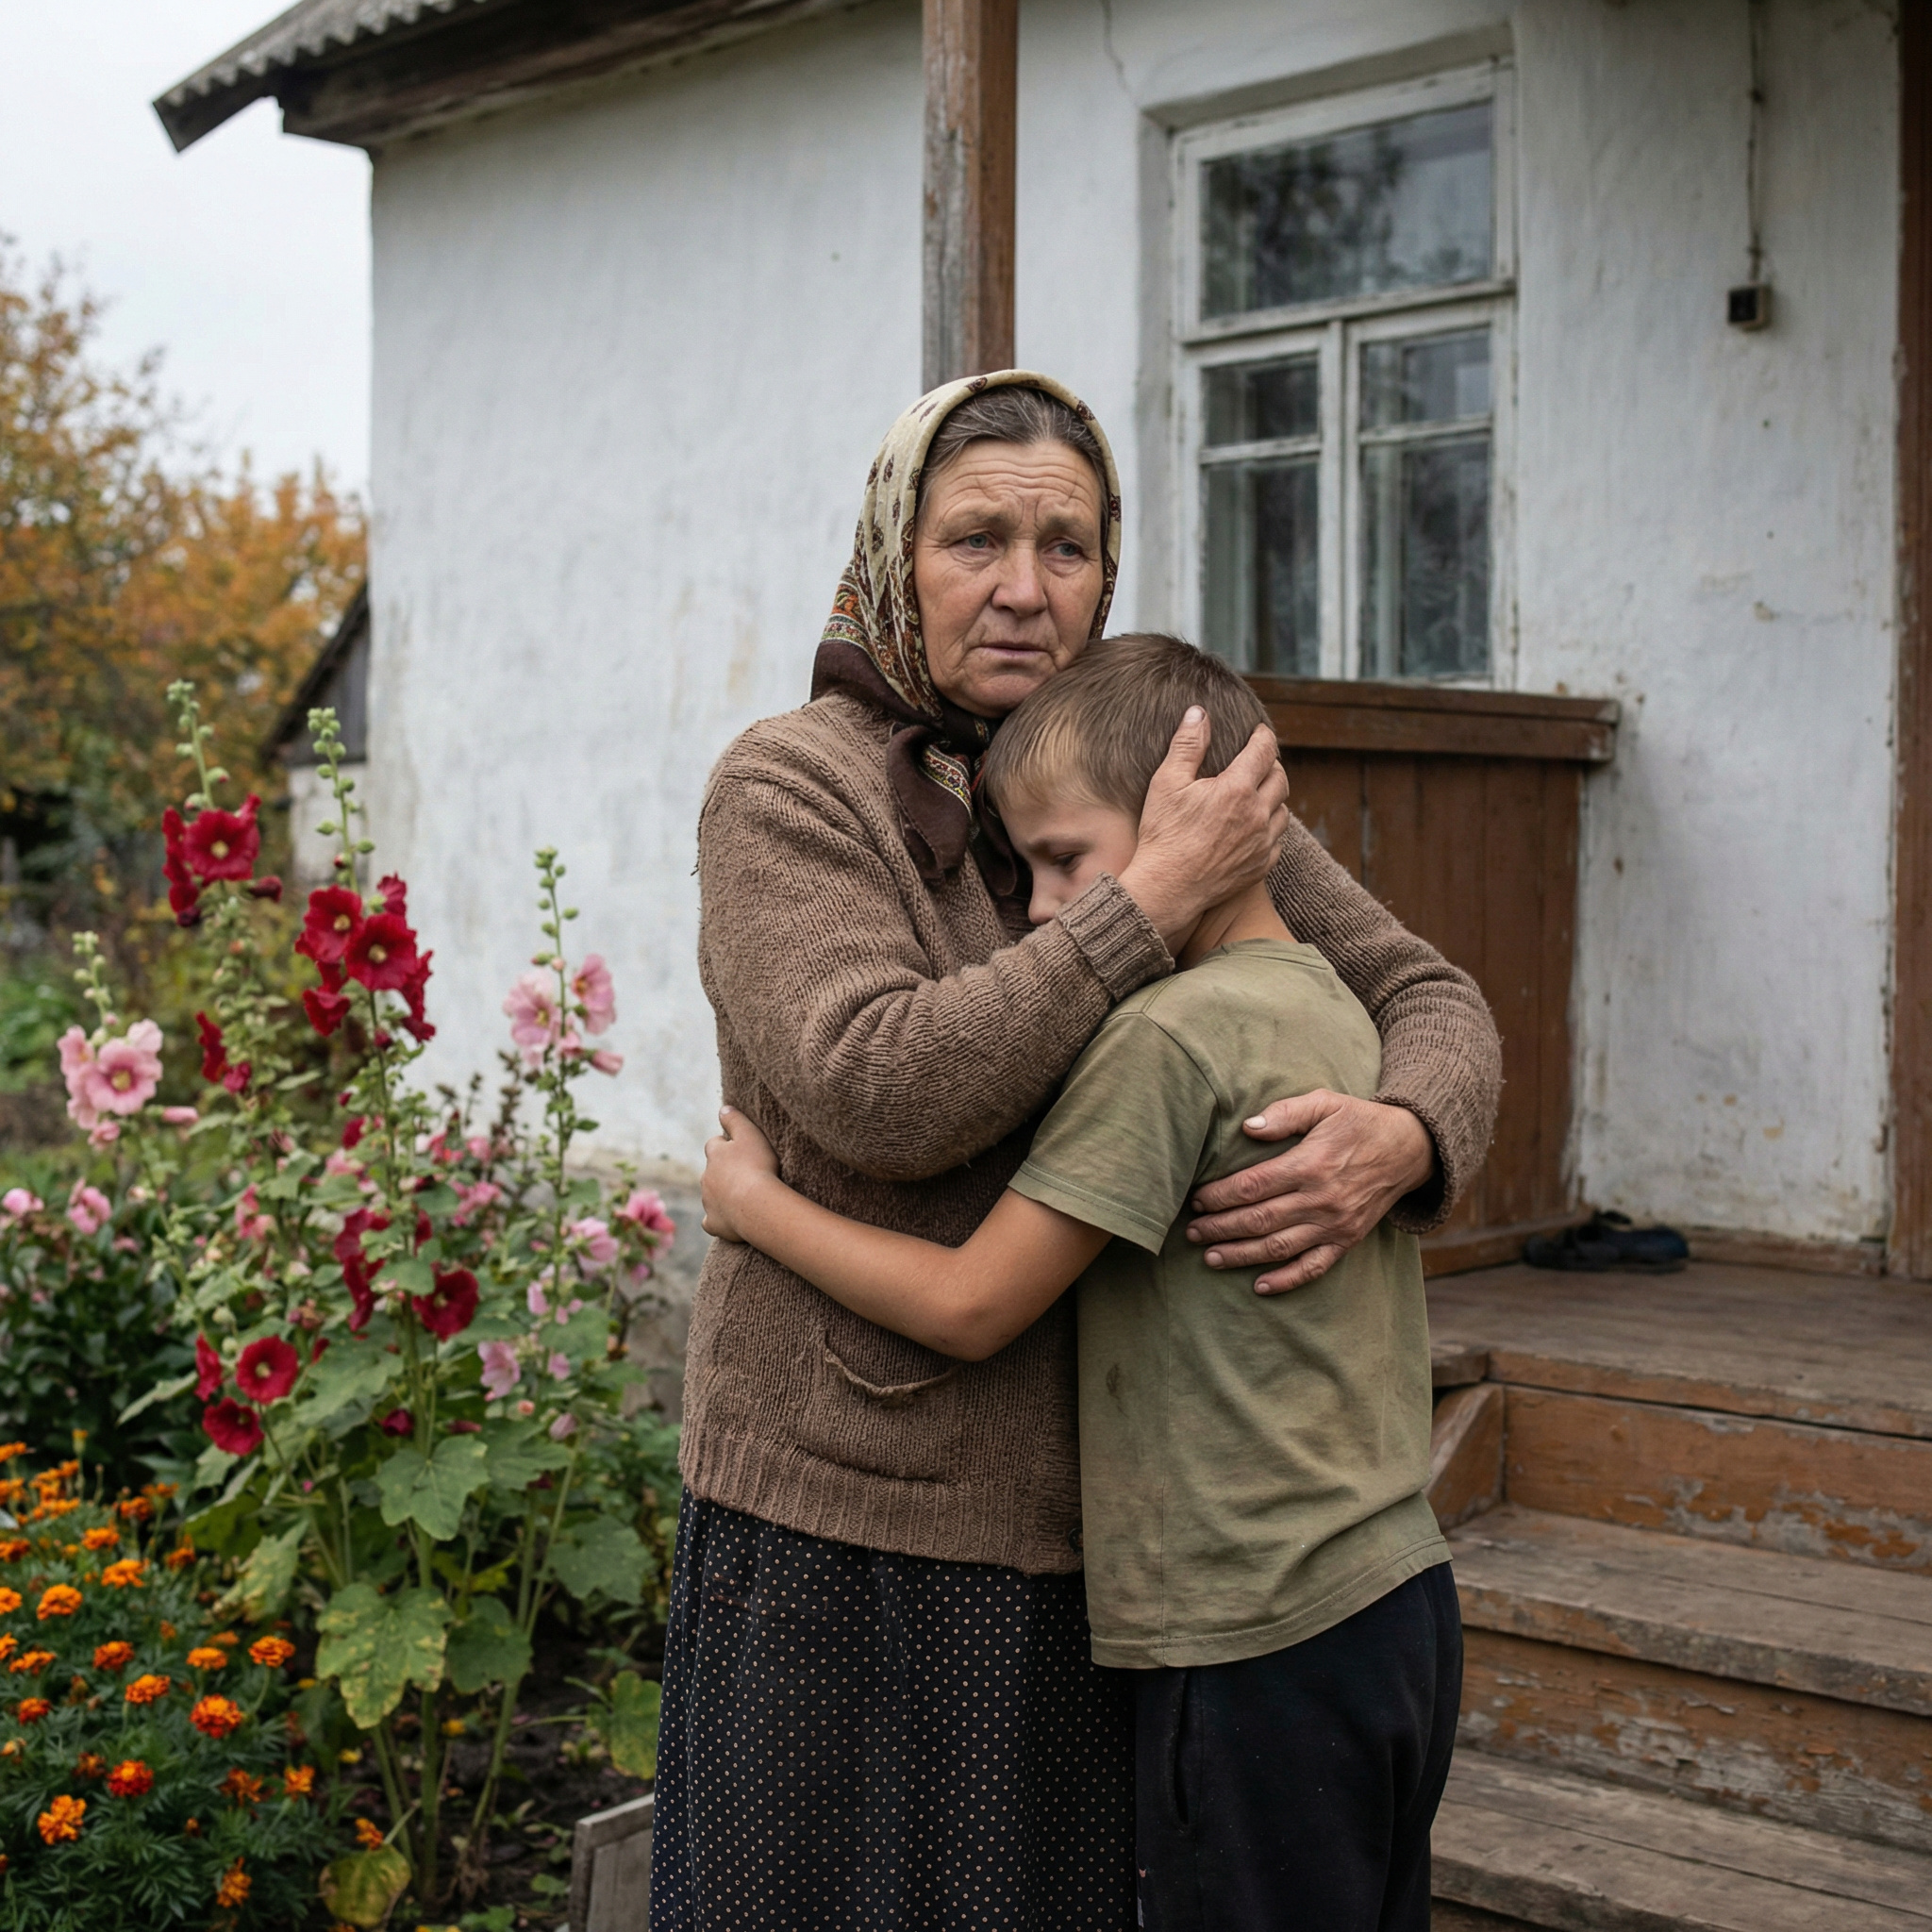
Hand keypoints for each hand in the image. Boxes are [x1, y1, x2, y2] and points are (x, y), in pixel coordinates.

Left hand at [700, 1105, 779, 1243]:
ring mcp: (708, 1201)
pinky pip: (711, 1221)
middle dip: (722, 1171)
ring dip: (722, 1193)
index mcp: (715, 1154)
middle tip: (744, 1174)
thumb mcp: (750, 1134)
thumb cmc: (758, 1166)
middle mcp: (706, 1176)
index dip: (726, 1145)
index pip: (714, 1144)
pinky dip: (717, 1219)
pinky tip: (729, 1219)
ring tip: (743, 1196)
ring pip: (710, 1194)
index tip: (739, 1149)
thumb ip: (735, 1119)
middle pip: (711, 1170)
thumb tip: (722, 1108)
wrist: (756, 1205)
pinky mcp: (713, 1223)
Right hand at [1117, 712, 1290, 950]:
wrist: (1166, 889)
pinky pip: (1277, 840)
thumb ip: (1187, 745)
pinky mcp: (1260, 866)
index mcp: (1236, 789)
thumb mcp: (1167, 783)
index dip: (1263, 736)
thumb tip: (1198, 713)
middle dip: (1271, 765)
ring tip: (1256, 794)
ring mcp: (1262, 843)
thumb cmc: (1163, 835)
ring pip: (1283, 810)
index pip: (1264, 750)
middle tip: (1257, 762)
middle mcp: (1257, 815)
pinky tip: (1254, 827)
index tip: (1259, 732)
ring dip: (1273, 797)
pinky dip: (1270, 828)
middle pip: (1280, 778)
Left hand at [1185, 1092, 1434, 1293]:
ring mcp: (1335, 1224)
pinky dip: (1286, 1280)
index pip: (1254, 1186)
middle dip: (1221, 1228)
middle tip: (1192, 1232)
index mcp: (1311, 1164)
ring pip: (1279, 1247)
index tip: (1197, 1199)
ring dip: (1241, 1255)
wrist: (1409, 1149)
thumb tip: (1248, 1127)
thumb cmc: (1358, 1121)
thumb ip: (1285, 1113)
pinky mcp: (1347, 1241)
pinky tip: (1259, 1286)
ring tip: (1211, 1258)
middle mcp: (1321, 1199)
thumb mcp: (1325, 1103)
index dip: (1221, 1195)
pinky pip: (1314, 1267)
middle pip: (1260, 1220)